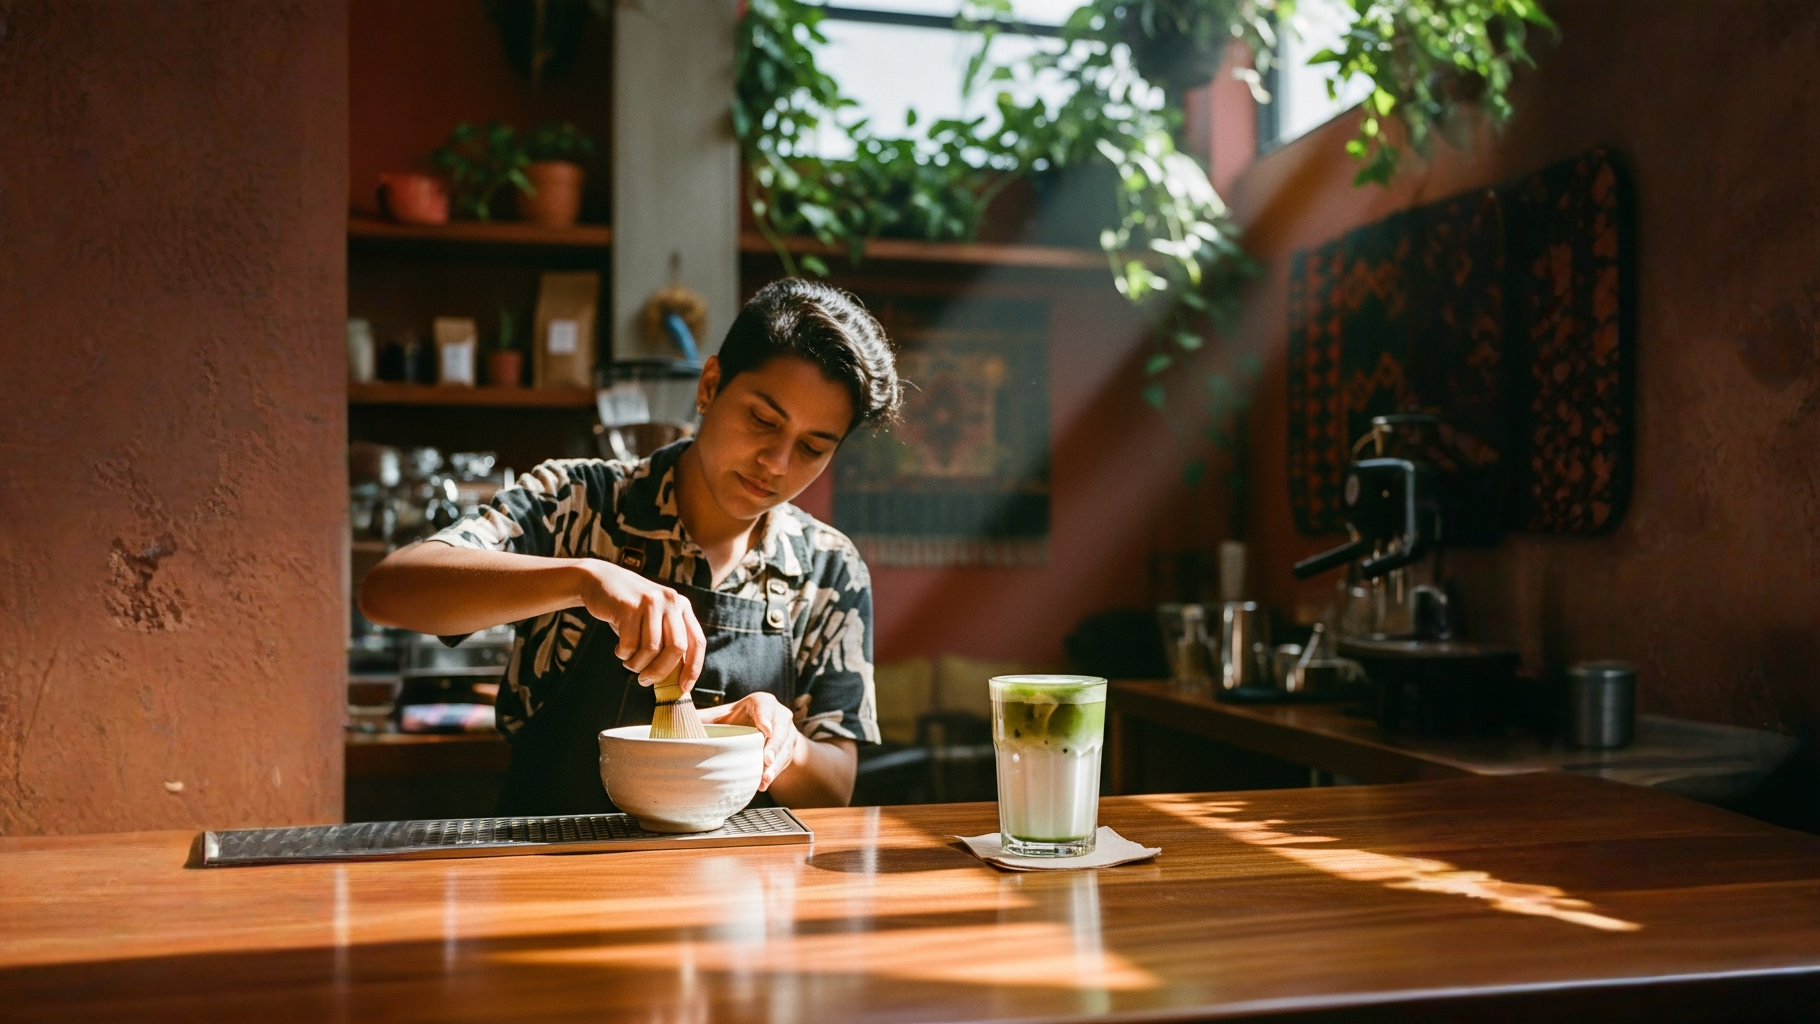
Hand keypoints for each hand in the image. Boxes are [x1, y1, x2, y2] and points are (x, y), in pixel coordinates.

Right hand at [574, 560, 705, 690]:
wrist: (600, 581)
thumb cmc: (629, 610)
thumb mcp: (654, 620)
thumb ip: (665, 642)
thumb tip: (674, 681)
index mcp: (682, 606)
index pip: (697, 641)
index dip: (693, 668)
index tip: (684, 687)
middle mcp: (671, 601)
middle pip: (676, 648)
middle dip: (661, 671)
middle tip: (645, 681)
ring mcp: (651, 602)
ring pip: (651, 649)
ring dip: (637, 664)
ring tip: (628, 662)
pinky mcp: (629, 606)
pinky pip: (630, 643)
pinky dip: (623, 654)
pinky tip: (619, 650)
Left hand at [698, 693, 802, 790]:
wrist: (767, 730)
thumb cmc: (739, 720)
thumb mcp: (723, 716)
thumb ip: (703, 718)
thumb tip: (671, 720)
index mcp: (761, 702)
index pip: (765, 706)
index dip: (766, 717)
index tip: (764, 729)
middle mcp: (779, 716)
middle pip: (779, 731)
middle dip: (773, 747)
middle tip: (765, 760)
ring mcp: (788, 733)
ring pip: (784, 749)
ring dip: (775, 765)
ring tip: (764, 778)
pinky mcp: (790, 750)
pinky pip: (784, 762)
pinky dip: (775, 774)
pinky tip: (763, 783)